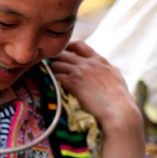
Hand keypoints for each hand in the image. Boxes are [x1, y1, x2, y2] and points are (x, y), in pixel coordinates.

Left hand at [51, 41, 148, 157]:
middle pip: (64, 52)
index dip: (67, 48)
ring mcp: (81, 71)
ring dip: (47, 68)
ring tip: (36, 72)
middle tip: (40, 62)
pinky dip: (48, 77)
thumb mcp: (116, 82)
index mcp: (101, 61)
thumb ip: (107, 75)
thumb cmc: (120, 104)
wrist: (120, 112)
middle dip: (52, 56)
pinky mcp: (74, 82)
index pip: (80, 46)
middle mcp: (90, 63)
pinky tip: (41, 82)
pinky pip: (56, 75)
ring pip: (57, 63)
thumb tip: (104, 78)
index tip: (59, 53)